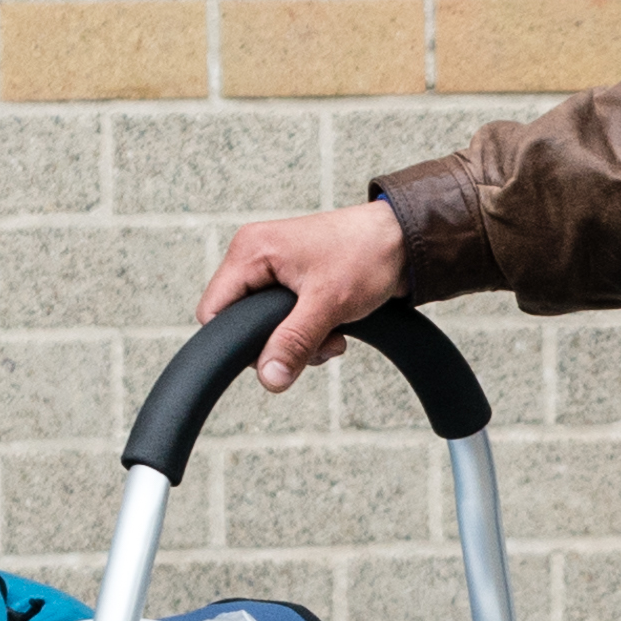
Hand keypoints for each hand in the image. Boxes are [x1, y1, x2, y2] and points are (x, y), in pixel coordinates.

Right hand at [194, 196, 410, 396]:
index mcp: (250, 251)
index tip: (275, 351)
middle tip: (315, 342)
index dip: (238, 341)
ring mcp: (274, 271)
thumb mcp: (327, 303)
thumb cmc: (367, 254)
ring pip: (266, 327)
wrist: (406, 241)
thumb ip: (293, 342)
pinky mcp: (293, 283)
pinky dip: (308, 333)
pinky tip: (335, 329)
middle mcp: (255, 258)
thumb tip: (269, 379)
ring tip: (332, 333)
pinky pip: (285, 322)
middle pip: (240, 323)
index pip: (213, 311)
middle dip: (277, 343)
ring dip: (299, 342)